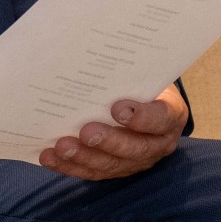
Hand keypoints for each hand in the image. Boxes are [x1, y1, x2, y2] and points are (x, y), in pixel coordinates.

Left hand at [40, 85, 185, 180]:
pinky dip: (70, 166)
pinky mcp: (116, 168)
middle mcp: (158, 143)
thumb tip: (93, 49)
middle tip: (86, 131)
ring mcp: (137, 159)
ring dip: (84, 157)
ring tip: (62, 146)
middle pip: (136, 148)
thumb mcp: (142, 73)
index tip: (118, 108)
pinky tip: (50, 157)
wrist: (144, 100)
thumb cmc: (139, 81)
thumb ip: (128, 71)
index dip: (142, 117)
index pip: (161, 118)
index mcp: (170, 115)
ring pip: (112, 164)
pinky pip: (92, 171)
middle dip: (109, 141)